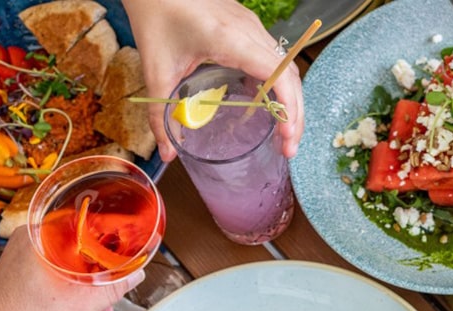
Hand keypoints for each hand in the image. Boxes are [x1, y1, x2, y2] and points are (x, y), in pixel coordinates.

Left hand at [0, 230, 143, 310]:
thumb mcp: (83, 305)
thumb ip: (113, 286)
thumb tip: (135, 273)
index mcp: (42, 236)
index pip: (88, 225)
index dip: (113, 242)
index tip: (128, 255)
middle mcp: (30, 242)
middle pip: (81, 249)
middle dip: (101, 275)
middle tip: (113, 294)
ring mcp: (22, 260)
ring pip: (68, 266)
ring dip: (86, 288)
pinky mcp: (19, 278)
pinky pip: (54, 278)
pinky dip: (68, 293)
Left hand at [122, 0, 303, 159]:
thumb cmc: (156, 16)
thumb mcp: (156, 71)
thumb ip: (161, 115)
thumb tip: (168, 152)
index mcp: (230, 39)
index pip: (278, 75)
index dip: (289, 109)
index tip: (286, 138)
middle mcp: (249, 31)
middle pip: (291, 76)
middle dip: (296, 115)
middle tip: (288, 148)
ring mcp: (252, 27)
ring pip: (287, 67)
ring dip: (291, 101)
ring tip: (284, 132)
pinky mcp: (248, 27)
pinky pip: (274, 59)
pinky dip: (279, 86)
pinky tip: (267, 107)